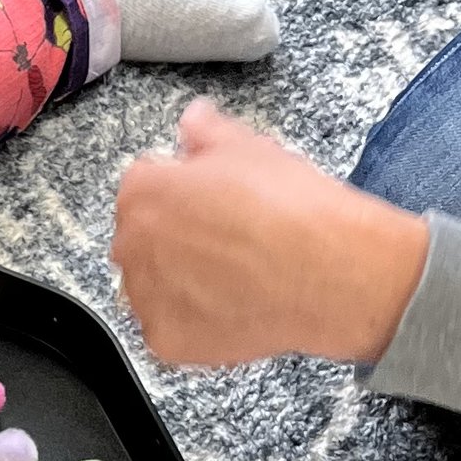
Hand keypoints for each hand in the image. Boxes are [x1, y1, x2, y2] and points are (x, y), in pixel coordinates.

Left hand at [112, 100, 428, 366]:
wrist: (327, 273)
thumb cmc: (292, 211)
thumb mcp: (249, 148)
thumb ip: (206, 131)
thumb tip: (193, 120)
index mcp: (142, 192)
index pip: (141, 187)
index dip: (179, 191)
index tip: (203, 201)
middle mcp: (132, 245)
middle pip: (141, 238)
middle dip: (173, 237)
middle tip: (223, 240)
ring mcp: (146, 298)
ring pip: (151, 286)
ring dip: (178, 281)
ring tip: (230, 275)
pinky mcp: (166, 341)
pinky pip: (168, 328)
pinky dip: (192, 322)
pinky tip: (229, 305)